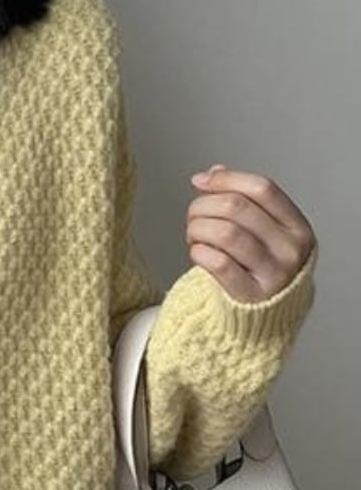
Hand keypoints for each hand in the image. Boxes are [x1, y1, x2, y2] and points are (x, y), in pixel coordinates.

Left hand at [187, 164, 315, 302]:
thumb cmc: (259, 268)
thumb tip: (214, 171)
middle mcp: (290, 249)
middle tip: (193, 216)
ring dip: (198, 229)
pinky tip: (197, 252)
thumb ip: (242, 200)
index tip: (202, 181)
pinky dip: (199, 252)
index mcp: (297, 226)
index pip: (262, 189)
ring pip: (225, 233)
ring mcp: (273, 274)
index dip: (227, 179)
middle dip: (204, 206)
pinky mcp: (250, 295)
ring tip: (194, 236)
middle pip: (238, 208)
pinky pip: (218, 263)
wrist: (263, 317)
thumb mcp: (262, 232)